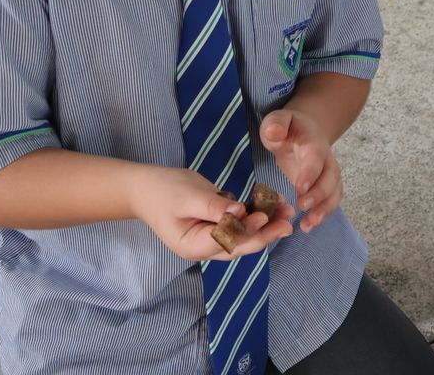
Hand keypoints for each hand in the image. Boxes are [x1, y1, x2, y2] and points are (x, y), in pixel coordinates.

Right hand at [130, 165, 293, 260]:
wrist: (145, 186)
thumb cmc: (162, 191)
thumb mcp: (187, 197)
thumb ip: (214, 207)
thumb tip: (241, 211)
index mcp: (195, 246)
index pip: (228, 243)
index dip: (248, 231)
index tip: (265, 216)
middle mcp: (207, 246)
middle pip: (241, 243)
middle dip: (266, 232)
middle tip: (288, 220)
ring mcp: (213, 235)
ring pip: (244, 233)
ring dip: (266, 222)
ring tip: (286, 208)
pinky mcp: (218, 222)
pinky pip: (240, 221)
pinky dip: (255, 212)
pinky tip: (272, 201)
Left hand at [260, 109, 341, 232]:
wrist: (305, 131)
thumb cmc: (288, 128)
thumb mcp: (277, 119)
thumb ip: (276, 124)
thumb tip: (274, 132)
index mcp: (314, 142)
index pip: (316, 158)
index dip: (310, 173)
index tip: (300, 188)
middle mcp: (326, 159)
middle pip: (330, 177)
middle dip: (319, 194)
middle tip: (302, 206)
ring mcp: (328, 173)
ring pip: (334, 192)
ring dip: (324, 209)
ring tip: (308, 225)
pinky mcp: (325, 186)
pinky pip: (330, 200)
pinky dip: (322, 214)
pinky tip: (308, 226)